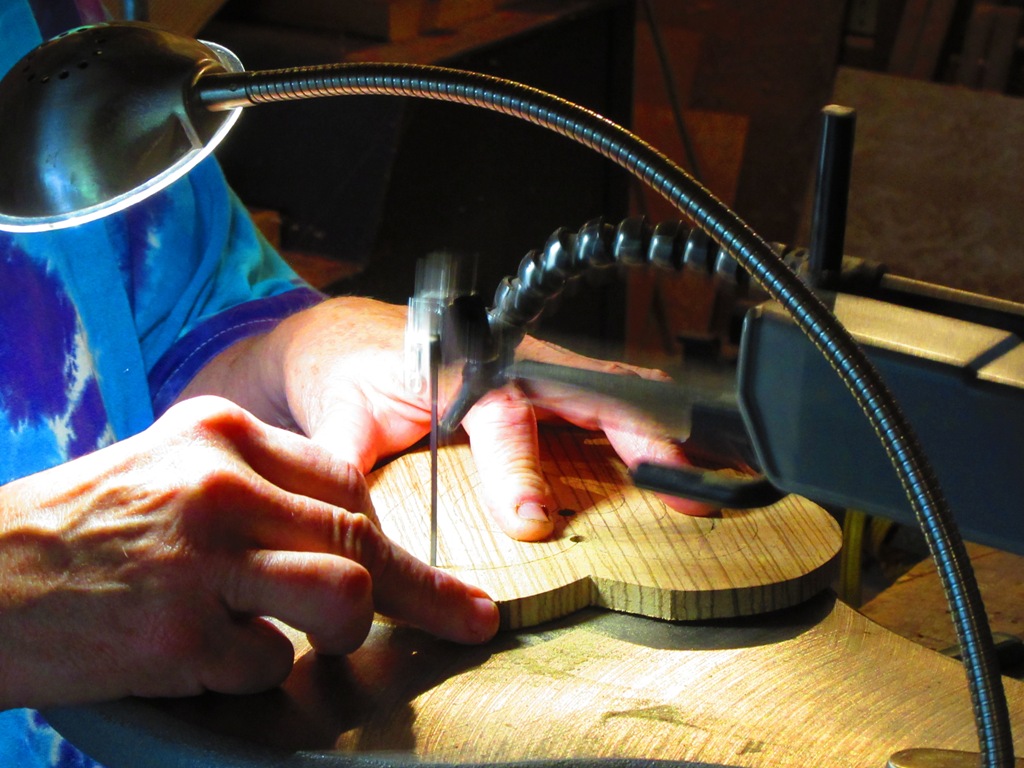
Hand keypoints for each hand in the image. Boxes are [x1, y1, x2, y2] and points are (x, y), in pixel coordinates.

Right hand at [0, 396, 497, 709]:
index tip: (425, 569)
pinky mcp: (176, 635)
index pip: (346, 479)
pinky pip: (268, 664)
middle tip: (468, 619)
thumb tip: (342, 529)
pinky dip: (252, 672)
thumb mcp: (169, 468)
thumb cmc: (79, 527)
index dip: (391, 532)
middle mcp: (218, 486)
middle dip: (426, 590)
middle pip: (361, 534)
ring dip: (343, 630)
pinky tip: (205, 657)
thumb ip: (255, 485)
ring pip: (342, 592)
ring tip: (310, 638)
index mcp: (220, 432)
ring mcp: (199, 560)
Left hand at [191, 296, 712, 542]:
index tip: (535, 520)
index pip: (499, 415)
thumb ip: (344, 462)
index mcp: (457, 365)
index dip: (519, 469)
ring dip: (656, 436)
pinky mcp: (543, 384)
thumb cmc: (345, 369)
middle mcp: (506, 361)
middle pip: (585, 391)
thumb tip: (347, 526)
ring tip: (701, 483)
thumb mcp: (333, 414)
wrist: (348, 332)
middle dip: (637, 438)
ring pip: (607, 393)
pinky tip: (675, 466)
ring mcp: (532, 368)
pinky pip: (601, 403)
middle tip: (680, 489)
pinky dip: (643, 431)